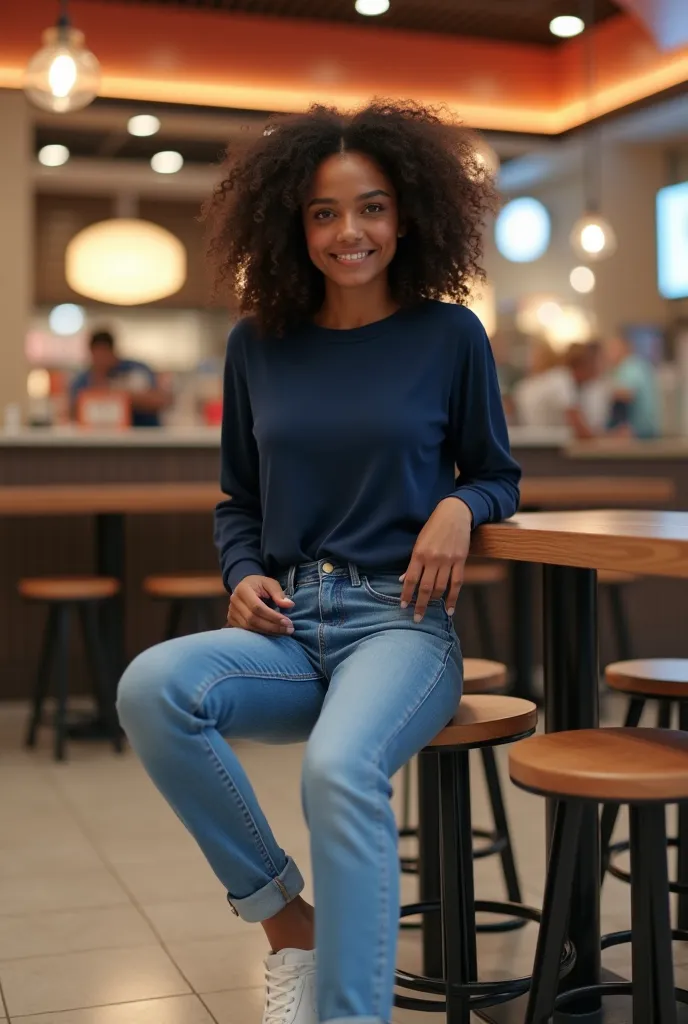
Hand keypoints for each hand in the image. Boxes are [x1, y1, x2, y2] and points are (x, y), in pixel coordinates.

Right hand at [227, 575, 294, 635]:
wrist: (245, 586)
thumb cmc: (259, 584)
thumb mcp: (270, 583)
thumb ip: (278, 594)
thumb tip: (289, 605)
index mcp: (243, 589)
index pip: (257, 607)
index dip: (273, 616)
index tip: (288, 622)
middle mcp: (234, 601)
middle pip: (253, 619)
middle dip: (272, 626)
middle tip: (289, 630)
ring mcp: (231, 611)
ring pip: (249, 627)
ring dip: (268, 632)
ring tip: (283, 632)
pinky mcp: (232, 620)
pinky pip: (246, 630)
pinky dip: (260, 634)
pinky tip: (273, 633)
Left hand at [400, 498, 471, 621]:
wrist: (454, 514)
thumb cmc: (433, 528)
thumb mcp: (419, 542)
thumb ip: (413, 563)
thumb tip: (403, 580)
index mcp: (419, 554)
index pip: (411, 579)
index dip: (406, 594)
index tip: (403, 606)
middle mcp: (433, 559)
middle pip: (426, 588)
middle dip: (420, 605)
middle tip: (417, 618)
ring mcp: (448, 561)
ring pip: (440, 587)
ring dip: (435, 602)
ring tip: (431, 611)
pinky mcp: (461, 561)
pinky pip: (457, 583)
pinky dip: (453, 598)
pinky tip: (449, 609)